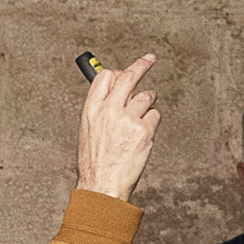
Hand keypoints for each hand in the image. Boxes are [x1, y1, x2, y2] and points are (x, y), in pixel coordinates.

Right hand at [76, 51, 161, 199]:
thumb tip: (120, 92)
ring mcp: (127, 119)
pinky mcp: (143, 131)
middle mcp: (109, 110)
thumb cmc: (95, 161)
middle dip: (141, 65)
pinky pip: (155, 115)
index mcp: (92, 109)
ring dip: (148, 102)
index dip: (119, 71)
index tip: (127, 68)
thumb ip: (103, 109)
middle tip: (150, 58)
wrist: (102, 185)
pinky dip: (152, 122)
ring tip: (141, 117)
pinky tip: (143, 135)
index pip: (106, 76)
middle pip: (129, 77)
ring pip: (146, 97)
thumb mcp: (89, 130)